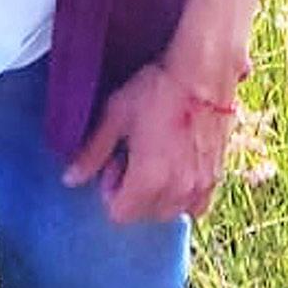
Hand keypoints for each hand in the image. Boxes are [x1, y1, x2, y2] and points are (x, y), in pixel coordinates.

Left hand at [62, 61, 234, 222]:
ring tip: (155, 159)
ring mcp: (200, 186)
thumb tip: (70, 179)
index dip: (110, 190)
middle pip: (144, 215)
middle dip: (133, 193)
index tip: (114, 162)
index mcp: (148, 180)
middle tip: (132, 156)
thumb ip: (92, 152)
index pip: (120, 214)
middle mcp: (176, 192)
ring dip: (158, 196)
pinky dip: (184, 195)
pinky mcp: (216, 176)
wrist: (201, 73)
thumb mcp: (115, 115)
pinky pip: (196, 205)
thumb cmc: (157, 89)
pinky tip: (177, 166)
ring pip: (170, 211)